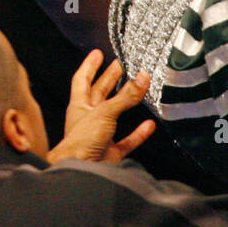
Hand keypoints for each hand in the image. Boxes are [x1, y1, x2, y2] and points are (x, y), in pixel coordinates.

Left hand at [48, 50, 154, 164]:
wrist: (79, 172)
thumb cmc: (79, 144)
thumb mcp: (104, 112)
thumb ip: (126, 97)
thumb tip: (142, 78)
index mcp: (79, 106)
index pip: (82, 80)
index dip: (90, 65)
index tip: (97, 53)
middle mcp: (88, 119)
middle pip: (99, 93)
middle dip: (109, 78)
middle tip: (119, 65)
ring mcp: (99, 136)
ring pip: (115, 115)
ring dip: (126, 102)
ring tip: (137, 89)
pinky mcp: (110, 152)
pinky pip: (127, 140)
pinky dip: (138, 132)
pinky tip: (148, 125)